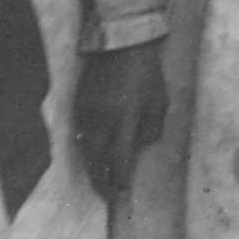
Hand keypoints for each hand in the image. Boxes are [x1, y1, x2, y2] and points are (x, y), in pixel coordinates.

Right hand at [77, 38, 166, 198]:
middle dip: (100, 181)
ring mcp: (86, 112)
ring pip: (84, 150)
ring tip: (100, 181)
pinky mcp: (78, 104)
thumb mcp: (160, 102)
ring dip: (92, 167)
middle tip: (107, 196)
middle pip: (95, 160)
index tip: (122, 193)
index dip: (119, 179)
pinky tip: (94, 156)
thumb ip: (151, 129)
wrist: (121, 42)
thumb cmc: (147, 73)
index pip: (119, 159)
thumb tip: (138, 150)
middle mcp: (101, 119)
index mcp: (124, 118)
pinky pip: (80, 135)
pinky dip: (86, 150)